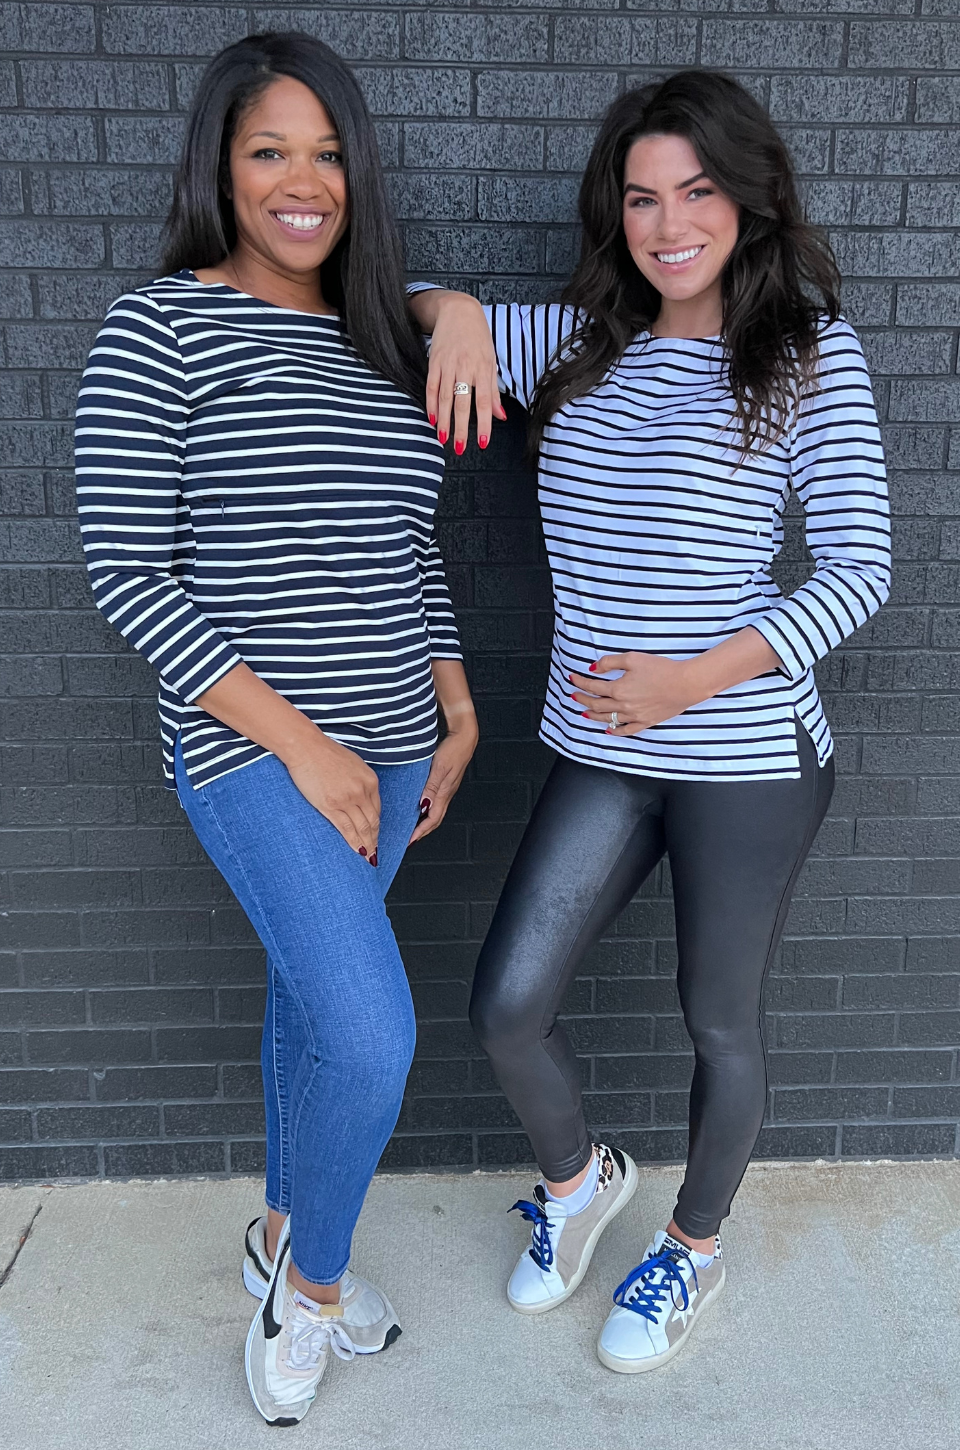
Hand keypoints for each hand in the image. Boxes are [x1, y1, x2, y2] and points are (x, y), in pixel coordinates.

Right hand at [283, 731, 381, 862]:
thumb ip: (360, 782)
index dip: (377, 825)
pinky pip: (346, 829)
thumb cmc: (326, 753)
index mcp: (370, 781)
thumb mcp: (353, 764)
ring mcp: (347, 800)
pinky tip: (356, 850)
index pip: (377, 809)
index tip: (377, 835)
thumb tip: (362, 799)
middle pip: (373, 821)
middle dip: (375, 839)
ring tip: (367, 856)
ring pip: (362, 828)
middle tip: (375, 852)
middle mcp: (362, 791)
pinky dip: (353, 841)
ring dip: (366, 844)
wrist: (306, 748)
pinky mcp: (331, 806)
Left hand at [409, 722, 477, 843]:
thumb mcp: (439, 768)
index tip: (409, 841)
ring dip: (423, 822)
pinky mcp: (444, 782)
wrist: (464, 737)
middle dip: (422, 831)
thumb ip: (432, 787)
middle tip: (409, 840)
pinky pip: (434, 801)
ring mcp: (446, 788)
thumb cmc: (453, 750)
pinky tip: (418, 806)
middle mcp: (446, 793)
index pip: (432, 819)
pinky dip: (425, 809)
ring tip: (411, 827)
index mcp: (444, 793)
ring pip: (434, 811)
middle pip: (434, 819)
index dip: (420, 832)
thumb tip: (424, 805)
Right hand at [426, 295, 505, 454]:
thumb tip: (500, 416)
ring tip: (443, 439)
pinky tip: (432, 418)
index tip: (482, 442)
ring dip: (444, 421)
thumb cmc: (478, 337)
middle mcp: (466, 367)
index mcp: (484, 368)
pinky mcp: (434, 362)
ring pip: (446, 398)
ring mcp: (449, 365)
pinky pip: (432, 387)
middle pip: (463, 403)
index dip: (484, 423)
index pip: (484, 402)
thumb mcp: (491, 361)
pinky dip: (431, 404)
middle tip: (459, 448)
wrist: (458, 310)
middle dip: (461, 428)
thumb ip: (493, 391)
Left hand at [570, 652, 700, 735]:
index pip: (592, 687)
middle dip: (582, 700)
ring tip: (584, 712)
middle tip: (574, 696)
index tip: (573, 678)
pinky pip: (627, 730)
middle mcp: (623, 705)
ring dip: (593, 716)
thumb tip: (593, 668)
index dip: (580, 682)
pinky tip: (609, 730)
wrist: (685, 683)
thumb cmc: (662, 669)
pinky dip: (615, 731)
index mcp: (619, 689)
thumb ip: (610, 662)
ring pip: (608, 719)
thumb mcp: (633, 658)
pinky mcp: (646, 722)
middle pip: (596, 705)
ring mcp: (634, 716)